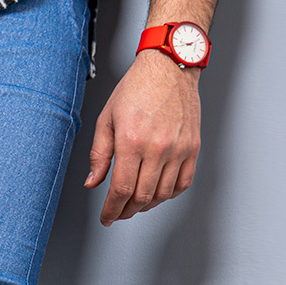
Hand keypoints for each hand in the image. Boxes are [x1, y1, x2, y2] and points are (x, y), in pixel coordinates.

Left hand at [84, 49, 201, 226]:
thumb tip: (93, 182)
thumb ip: (99, 154)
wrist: (169, 67)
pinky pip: (183, 183)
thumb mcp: (106, 118)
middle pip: (141, 197)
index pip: (120, 190)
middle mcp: (157, 148)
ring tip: (135, 203)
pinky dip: (169, 195)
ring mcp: (178, 149)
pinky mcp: (193, 147)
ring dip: (146, 205)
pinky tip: (157, 192)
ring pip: (162, 195)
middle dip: (126, 211)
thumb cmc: (137, 88)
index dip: (111, 210)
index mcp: (131, 141)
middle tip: (117, 212)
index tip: (106, 217)